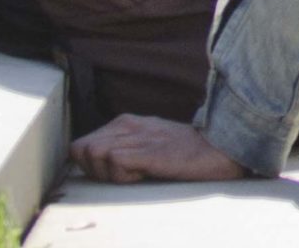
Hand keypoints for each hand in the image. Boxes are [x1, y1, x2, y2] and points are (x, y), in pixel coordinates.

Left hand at [70, 115, 248, 184]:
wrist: (218, 149)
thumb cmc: (185, 153)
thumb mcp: (148, 144)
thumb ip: (122, 148)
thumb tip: (98, 166)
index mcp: (124, 122)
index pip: (80, 145)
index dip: (89, 165)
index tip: (112, 173)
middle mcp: (126, 124)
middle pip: (81, 150)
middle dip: (94, 170)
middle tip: (122, 176)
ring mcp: (136, 136)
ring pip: (93, 155)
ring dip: (109, 173)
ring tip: (136, 174)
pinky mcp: (146, 150)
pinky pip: (114, 164)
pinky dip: (124, 177)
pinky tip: (144, 175)